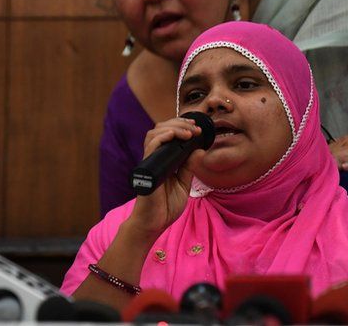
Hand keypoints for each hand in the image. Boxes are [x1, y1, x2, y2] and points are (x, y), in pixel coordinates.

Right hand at [128, 117, 201, 235]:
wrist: (154, 224)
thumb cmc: (166, 207)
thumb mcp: (183, 184)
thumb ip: (189, 167)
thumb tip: (200, 150)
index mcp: (164, 160)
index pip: (169, 135)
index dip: (181, 127)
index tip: (197, 129)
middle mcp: (155, 158)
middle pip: (161, 129)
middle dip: (179, 123)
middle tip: (195, 128)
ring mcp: (150, 162)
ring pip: (154, 133)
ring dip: (173, 127)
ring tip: (188, 132)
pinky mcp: (147, 168)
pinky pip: (151, 147)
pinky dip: (162, 137)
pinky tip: (174, 135)